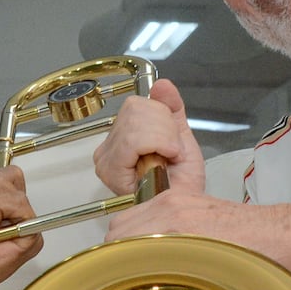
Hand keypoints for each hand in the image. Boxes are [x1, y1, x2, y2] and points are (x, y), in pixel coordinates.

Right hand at [92, 79, 205, 194]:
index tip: (171, 143)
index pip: (136, 104)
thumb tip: (161, 85)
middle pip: (135, 110)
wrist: (184, 204)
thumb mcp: (180, 136)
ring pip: (136, 123)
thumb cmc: (181, 182)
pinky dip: (157, 146)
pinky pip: (134, 140)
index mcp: (122, 135)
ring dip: (163, 140)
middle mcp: (107, 147)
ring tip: (165, 158)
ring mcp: (105, 158)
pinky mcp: (109, 169)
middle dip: (164, 129)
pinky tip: (159, 162)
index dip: (162, 118)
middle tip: (169, 152)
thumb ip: (171, 109)